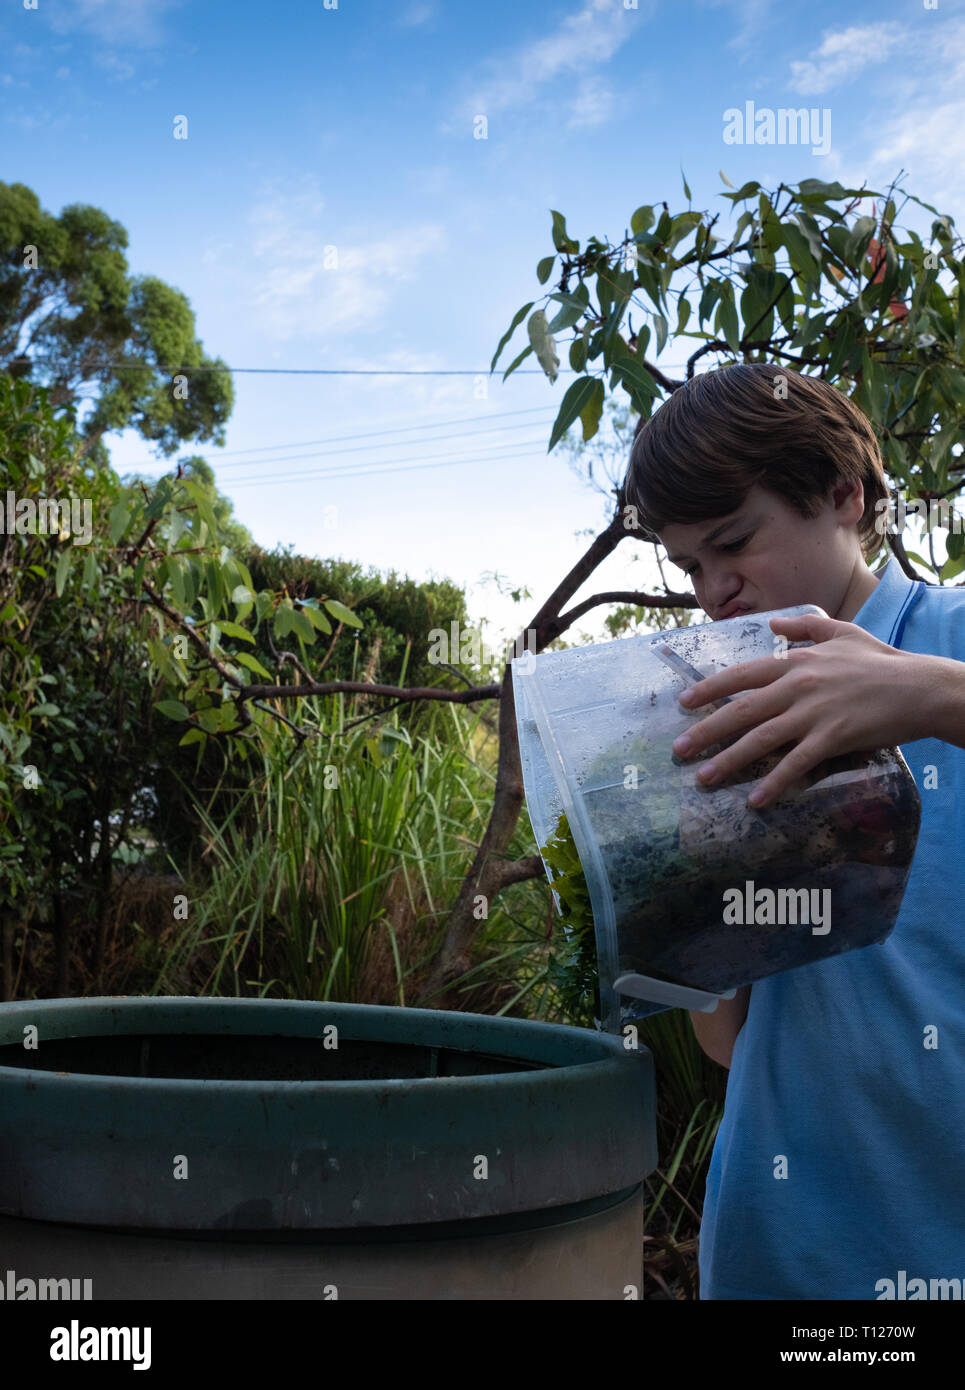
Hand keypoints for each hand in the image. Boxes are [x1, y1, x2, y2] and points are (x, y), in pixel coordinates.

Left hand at [669, 613, 932, 807]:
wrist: (920, 687)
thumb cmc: (882, 661)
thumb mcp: (842, 633)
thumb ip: (804, 630)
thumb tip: (774, 626)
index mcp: (797, 662)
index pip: (742, 675)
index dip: (710, 689)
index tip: (684, 703)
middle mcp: (798, 686)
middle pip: (742, 710)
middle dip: (706, 731)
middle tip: (678, 750)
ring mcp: (814, 713)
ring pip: (761, 738)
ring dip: (729, 760)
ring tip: (704, 779)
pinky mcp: (834, 738)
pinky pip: (796, 764)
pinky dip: (774, 782)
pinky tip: (755, 799)